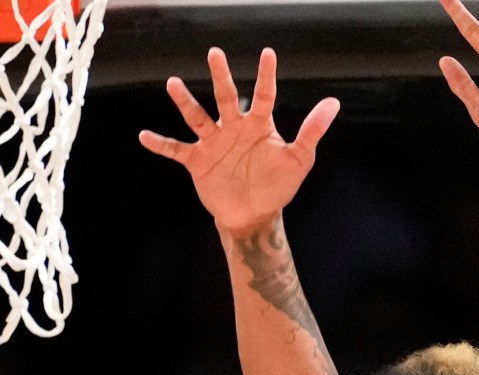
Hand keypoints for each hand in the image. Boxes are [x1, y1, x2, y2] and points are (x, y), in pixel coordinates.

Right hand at [139, 48, 339, 235]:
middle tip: (215, 53)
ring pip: (198, 117)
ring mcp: (214, 143)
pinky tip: (144, 136)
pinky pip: (176, 150)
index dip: (267, 76)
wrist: (254, 216)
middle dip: (221, 76)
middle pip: (226, 97)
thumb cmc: (278, 186)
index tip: (268, 53)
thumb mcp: (299, 159)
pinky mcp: (198, 161)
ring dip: (185, 102)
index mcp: (259, 125)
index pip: (264, 95)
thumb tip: (334, 103)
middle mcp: (234, 128)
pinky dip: (161, 144)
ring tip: (173, 83)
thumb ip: (312, 130)